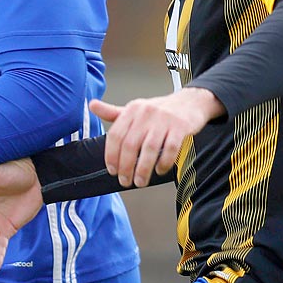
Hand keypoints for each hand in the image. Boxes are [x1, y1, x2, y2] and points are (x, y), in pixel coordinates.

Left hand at [91, 88, 223, 187]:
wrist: (190, 102)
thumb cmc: (160, 110)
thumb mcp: (135, 109)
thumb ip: (113, 113)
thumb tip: (92, 105)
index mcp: (132, 110)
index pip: (116, 136)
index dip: (111, 156)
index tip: (112, 170)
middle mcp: (146, 113)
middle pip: (130, 145)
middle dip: (126, 167)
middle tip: (125, 181)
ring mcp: (164, 120)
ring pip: (149, 149)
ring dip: (143, 169)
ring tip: (140, 181)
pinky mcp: (181, 127)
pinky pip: (170, 149)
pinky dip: (164, 163)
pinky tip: (160, 170)